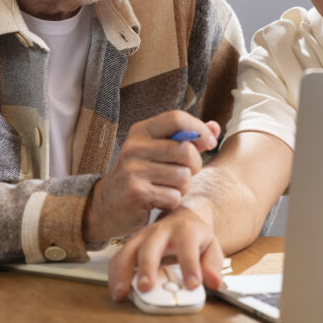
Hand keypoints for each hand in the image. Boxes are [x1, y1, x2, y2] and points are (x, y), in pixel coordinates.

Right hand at [81, 111, 219, 246]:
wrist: (107, 204)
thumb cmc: (141, 174)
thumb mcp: (159, 150)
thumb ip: (188, 138)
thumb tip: (215, 128)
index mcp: (141, 131)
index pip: (177, 118)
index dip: (200, 130)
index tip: (209, 143)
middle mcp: (134, 146)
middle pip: (185, 150)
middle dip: (195, 165)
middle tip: (187, 173)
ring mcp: (133, 169)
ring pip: (183, 176)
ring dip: (183, 187)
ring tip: (169, 188)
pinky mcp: (136, 192)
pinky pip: (173, 196)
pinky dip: (172, 201)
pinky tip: (159, 200)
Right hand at [108, 207, 224, 301]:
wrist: (182, 218)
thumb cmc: (195, 236)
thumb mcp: (211, 247)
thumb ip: (212, 265)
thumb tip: (214, 283)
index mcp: (185, 230)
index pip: (188, 246)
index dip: (190, 266)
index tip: (192, 285)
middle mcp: (161, 230)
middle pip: (151, 246)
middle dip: (147, 267)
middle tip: (146, 287)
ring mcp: (143, 236)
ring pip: (128, 251)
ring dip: (123, 273)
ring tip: (122, 294)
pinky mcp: (132, 245)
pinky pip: (118, 258)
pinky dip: (114, 275)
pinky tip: (117, 291)